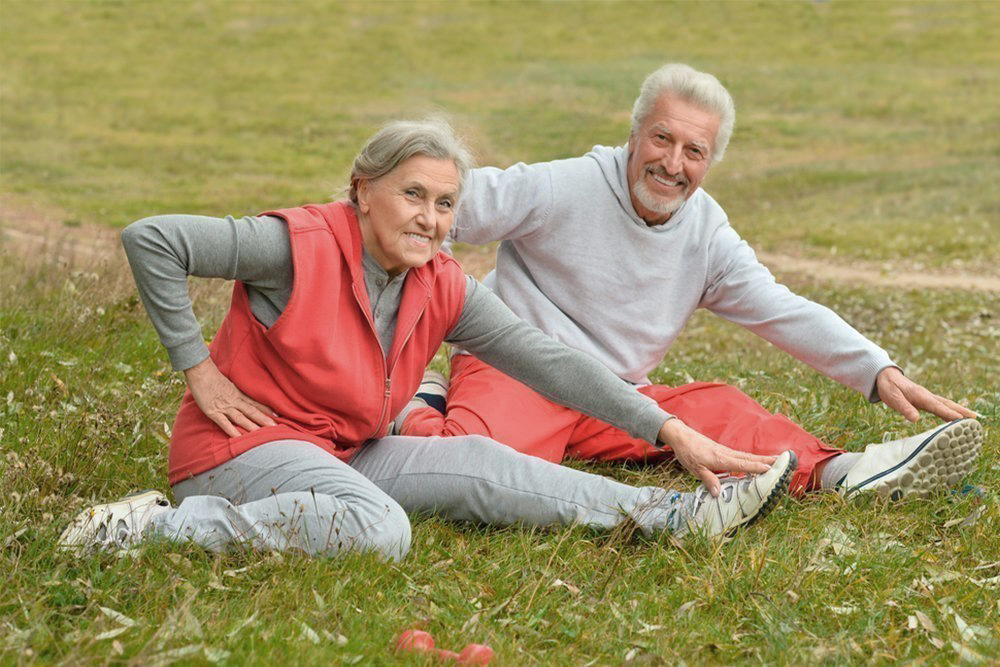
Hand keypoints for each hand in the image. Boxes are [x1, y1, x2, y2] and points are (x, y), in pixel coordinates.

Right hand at [183, 357, 276, 437]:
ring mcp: (224, 406)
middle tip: (276, 428)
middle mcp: (234, 400)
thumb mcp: (228, 383)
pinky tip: (239, 437)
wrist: (200, 371)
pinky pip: (224, 423)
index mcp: (238, 393)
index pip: (255, 402)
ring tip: (262, 434)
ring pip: (241, 418)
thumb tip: (240, 395)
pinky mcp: (213, 411)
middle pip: (252, 411)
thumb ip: (235, 390)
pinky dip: (232, 430)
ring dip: (252, 426)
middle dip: (264, 420)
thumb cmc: (212, 376)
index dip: (267, 409)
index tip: (278, 415)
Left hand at [657, 418, 776, 496]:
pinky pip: (742, 456)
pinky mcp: (724, 451)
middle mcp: (727, 454)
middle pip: (751, 458)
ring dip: (763, 459)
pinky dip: (753, 459)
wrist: (682, 437)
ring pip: (748, 456)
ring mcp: (727, 452)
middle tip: (786, 463)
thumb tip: (719, 494)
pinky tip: (757, 461)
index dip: (759, 468)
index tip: (774, 470)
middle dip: (768, 461)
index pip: (744, 465)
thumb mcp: (695, 469)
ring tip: (778, 461)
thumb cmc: (688, 453)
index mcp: (722, 459)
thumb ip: (708, 480)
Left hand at [875, 367, 976, 422]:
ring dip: (958, 411)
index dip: (949, 414)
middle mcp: (927, 396)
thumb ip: (904, 408)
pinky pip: (940, 406)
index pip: (937, 407)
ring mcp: (927, 398)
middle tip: (975, 419)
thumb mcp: (893, 398)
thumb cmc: (889, 387)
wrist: (885, 376)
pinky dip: (949, 412)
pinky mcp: (925, 400)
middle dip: (961, 411)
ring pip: (946, 405)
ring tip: (972, 419)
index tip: (961, 420)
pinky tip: (954, 419)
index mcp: (920, 396)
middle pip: (947, 404)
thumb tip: (916, 419)